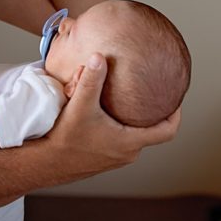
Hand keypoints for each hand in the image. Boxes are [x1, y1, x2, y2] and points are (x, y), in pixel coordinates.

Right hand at [44, 52, 180, 174]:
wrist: (44, 163)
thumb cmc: (64, 139)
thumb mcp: (79, 106)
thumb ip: (91, 81)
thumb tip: (99, 57)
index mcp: (129, 141)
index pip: (167, 131)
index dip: (176, 114)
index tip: (176, 98)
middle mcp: (127, 153)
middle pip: (151, 131)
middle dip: (153, 112)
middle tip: (152, 92)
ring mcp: (115, 157)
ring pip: (134, 135)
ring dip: (135, 119)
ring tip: (132, 98)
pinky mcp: (103, 157)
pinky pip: (121, 139)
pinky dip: (121, 125)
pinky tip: (109, 110)